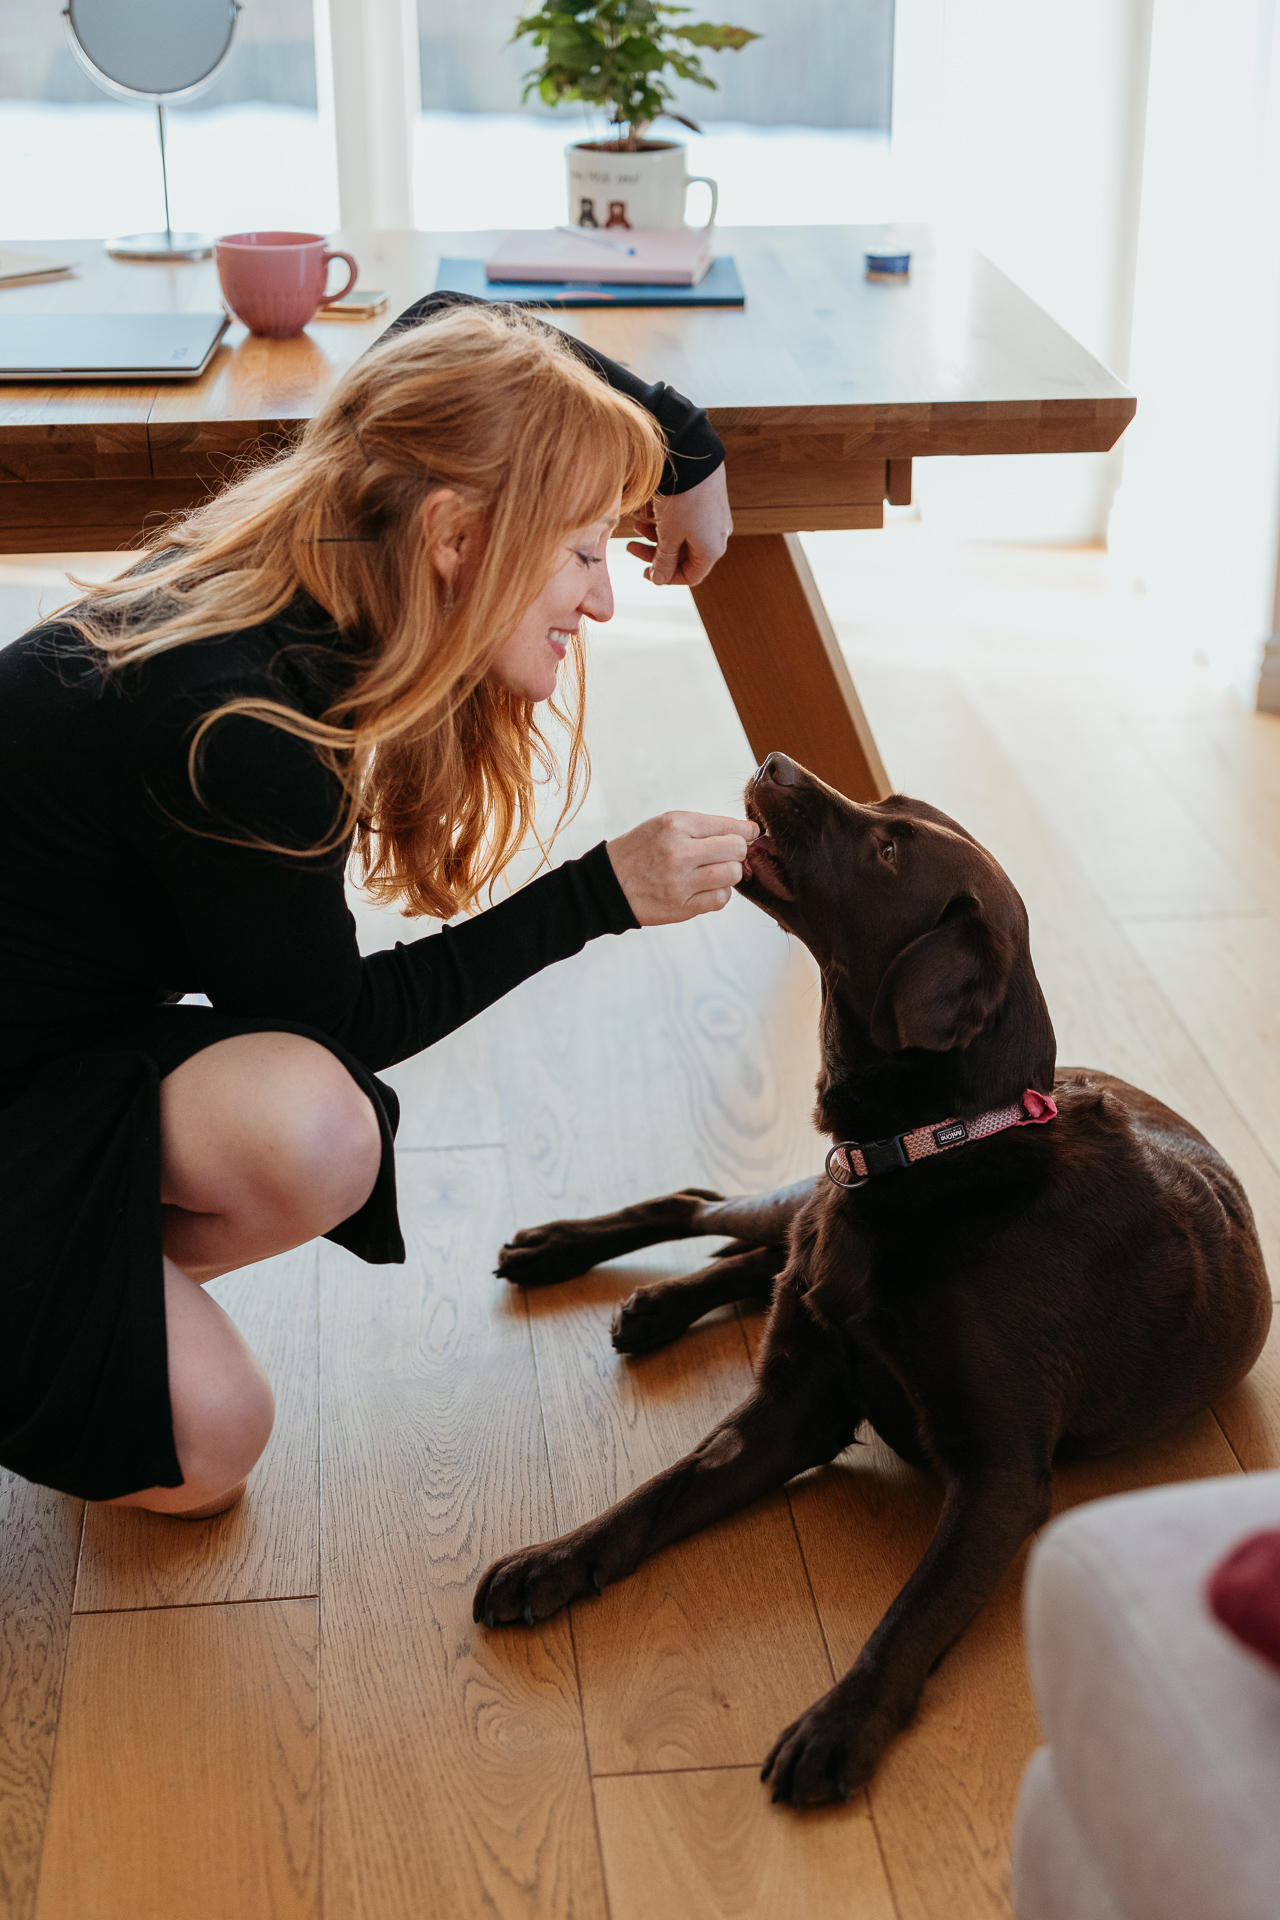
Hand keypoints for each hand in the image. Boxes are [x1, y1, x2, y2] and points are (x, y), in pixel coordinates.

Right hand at [606, 811, 757, 924]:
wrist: (606, 885)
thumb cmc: (638, 851)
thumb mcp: (663, 825)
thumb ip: (702, 826)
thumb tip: (747, 833)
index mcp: (675, 825)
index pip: (729, 826)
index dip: (746, 831)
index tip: (750, 834)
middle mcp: (679, 852)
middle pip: (736, 850)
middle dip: (737, 852)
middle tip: (726, 855)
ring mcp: (681, 882)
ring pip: (733, 875)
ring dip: (729, 873)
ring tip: (712, 871)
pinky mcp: (682, 907)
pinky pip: (720, 899)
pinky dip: (719, 893)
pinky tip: (704, 888)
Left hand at [626, 463, 732, 586]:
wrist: (693, 456)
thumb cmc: (682, 499)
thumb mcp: (668, 536)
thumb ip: (663, 562)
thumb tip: (659, 580)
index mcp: (712, 550)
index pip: (690, 576)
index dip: (666, 578)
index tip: (645, 572)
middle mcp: (717, 535)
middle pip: (683, 555)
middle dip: (655, 552)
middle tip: (631, 546)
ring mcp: (713, 516)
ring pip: (681, 535)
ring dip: (656, 533)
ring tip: (637, 522)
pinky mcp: (707, 499)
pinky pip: (685, 517)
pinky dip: (666, 517)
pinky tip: (650, 507)